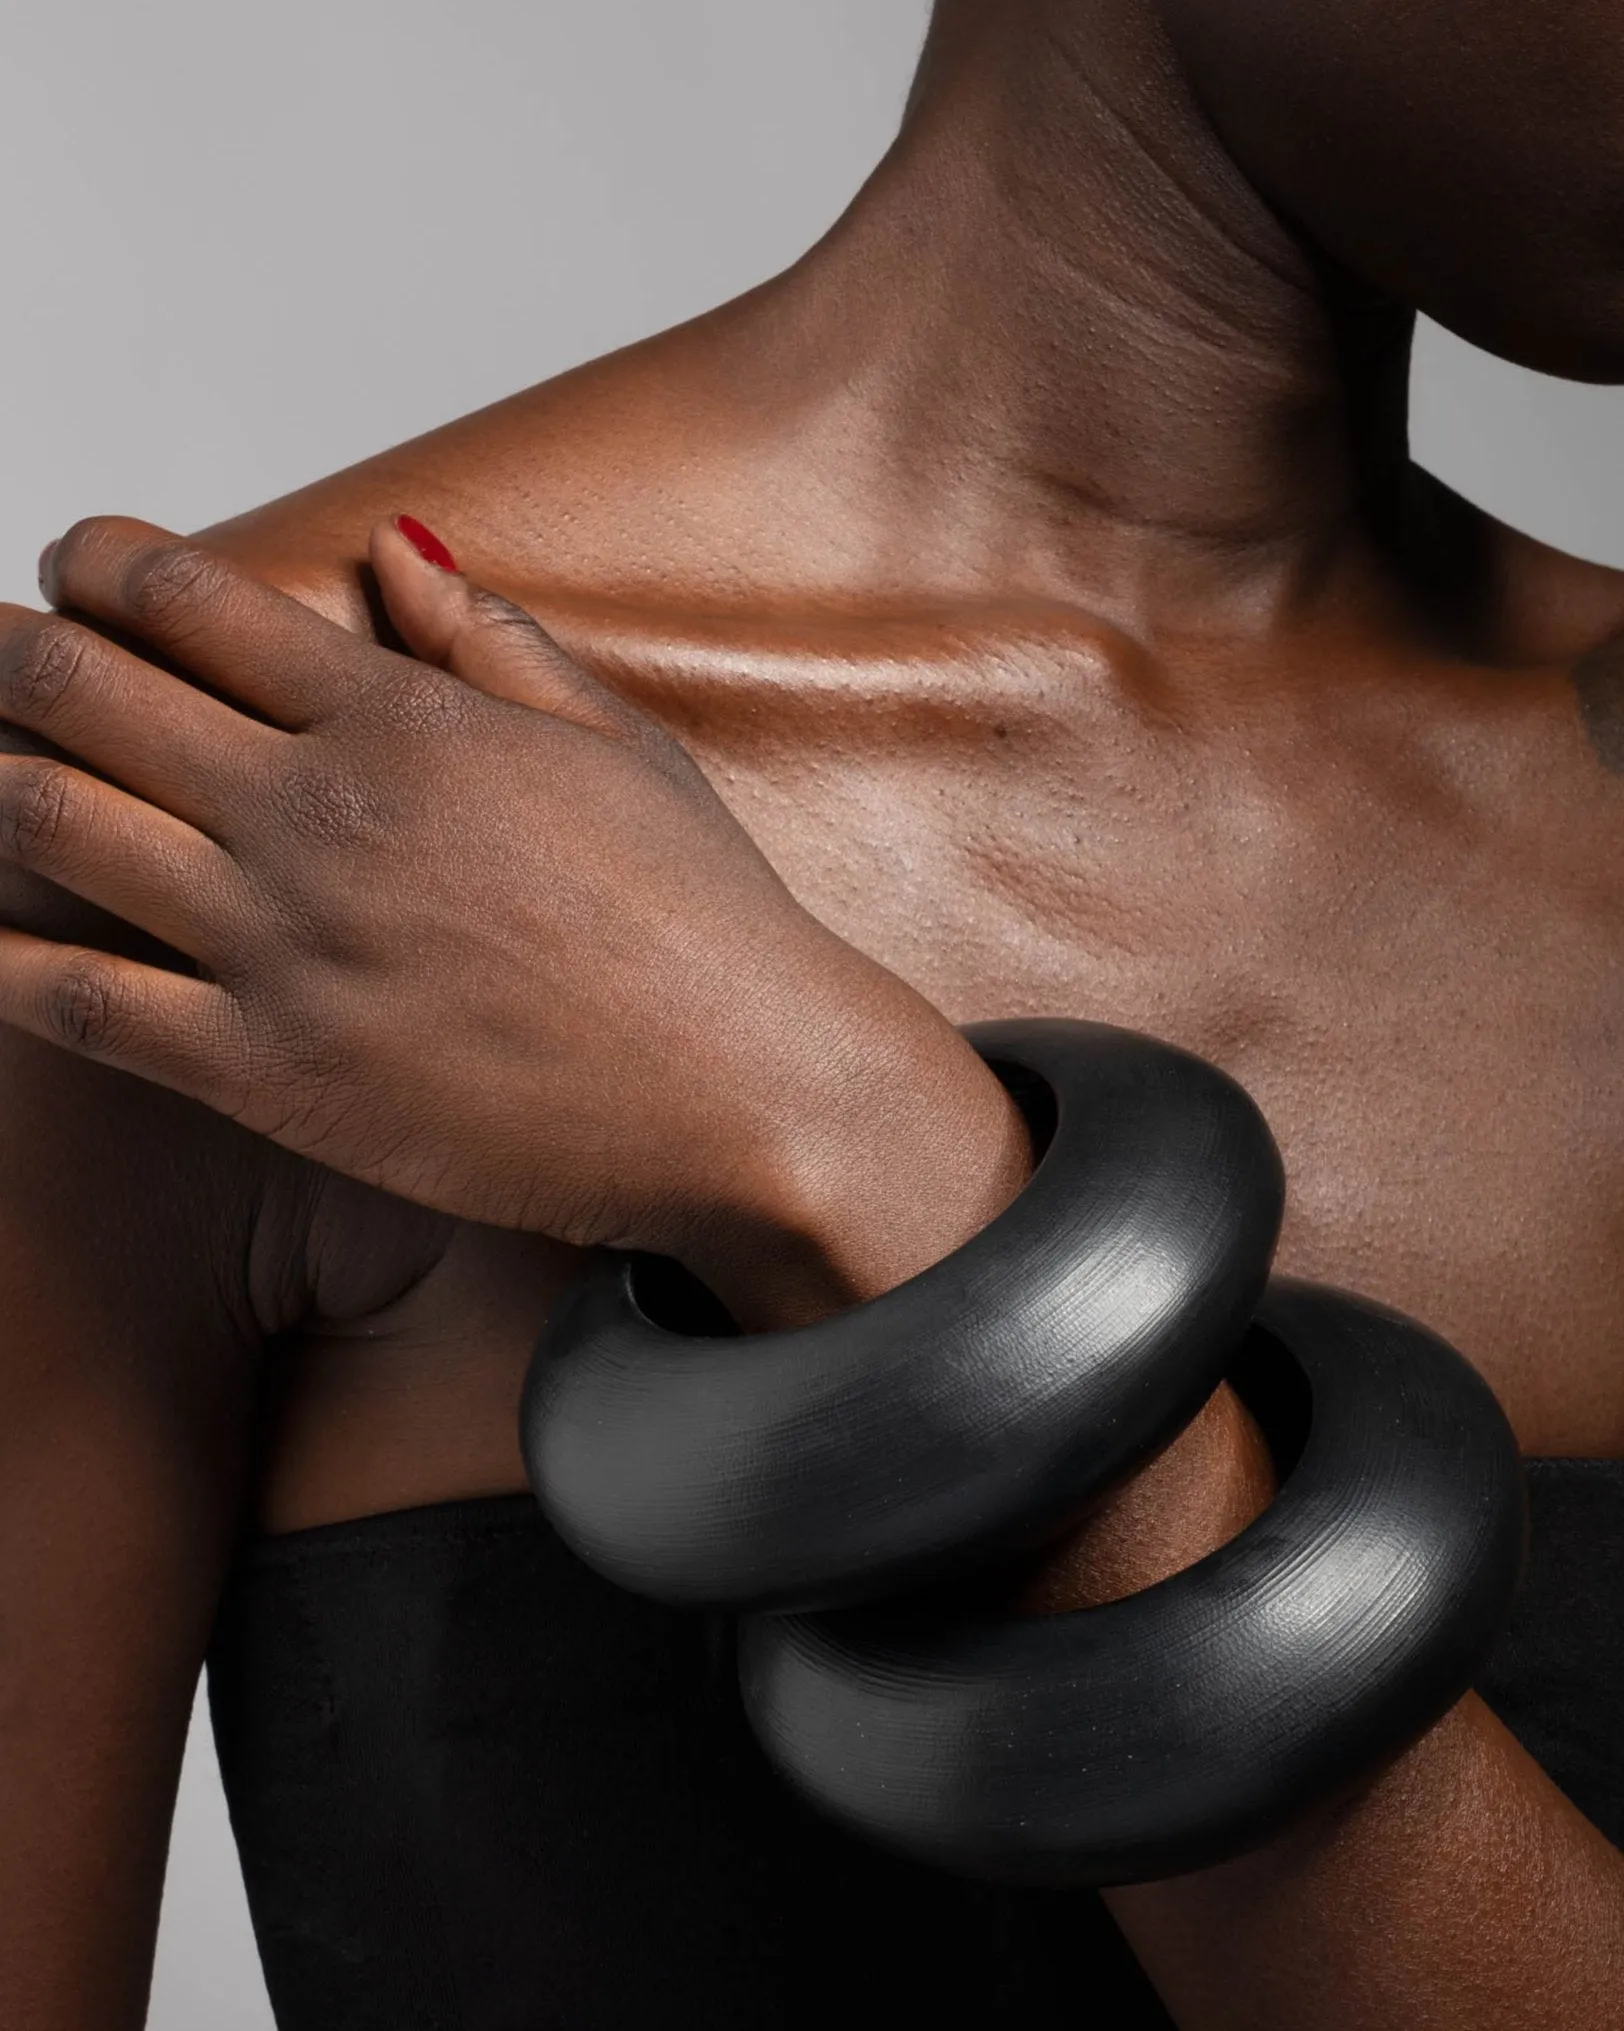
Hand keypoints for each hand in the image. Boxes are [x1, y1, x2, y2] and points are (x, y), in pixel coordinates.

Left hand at [0, 517, 1025, 1322]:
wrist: (749, 1094)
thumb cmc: (701, 922)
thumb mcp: (616, 742)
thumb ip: (489, 639)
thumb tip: (398, 543)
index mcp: (402, 722)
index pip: (187, 596)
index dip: (99, 561)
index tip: (76, 565)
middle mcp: (321, 817)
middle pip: (82, 692)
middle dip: (6, 654)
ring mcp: (285, 947)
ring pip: (51, 826)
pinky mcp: (271, 1074)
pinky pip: (81, 1002)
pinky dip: (5, 958)